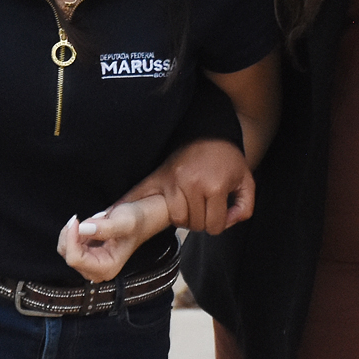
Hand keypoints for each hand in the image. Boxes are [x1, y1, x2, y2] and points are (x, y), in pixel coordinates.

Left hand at [57, 197, 169, 282]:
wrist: (140, 217)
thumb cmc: (136, 221)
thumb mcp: (124, 221)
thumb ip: (105, 228)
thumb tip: (83, 229)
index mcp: (106, 268)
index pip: (75, 260)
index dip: (71, 239)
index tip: (77, 220)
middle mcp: (97, 270)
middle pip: (68, 255)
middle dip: (72, 234)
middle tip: (87, 218)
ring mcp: (90, 263)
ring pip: (65, 249)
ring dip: (74, 231)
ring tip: (94, 221)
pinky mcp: (86, 255)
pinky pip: (68, 244)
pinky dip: (74, 232)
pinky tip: (91, 225)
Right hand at [128, 139, 253, 233]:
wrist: (209, 134)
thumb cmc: (227, 160)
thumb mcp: (246, 181)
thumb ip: (245, 207)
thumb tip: (228, 223)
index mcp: (215, 186)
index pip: (214, 225)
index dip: (220, 224)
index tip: (220, 214)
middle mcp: (192, 185)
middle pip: (195, 224)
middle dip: (202, 221)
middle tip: (205, 208)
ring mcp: (173, 181)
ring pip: (176, 218)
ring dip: (184, 218)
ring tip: (190, 207)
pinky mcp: (159, 177)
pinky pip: (140, 195)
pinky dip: (127, 205)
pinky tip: (112, 213)